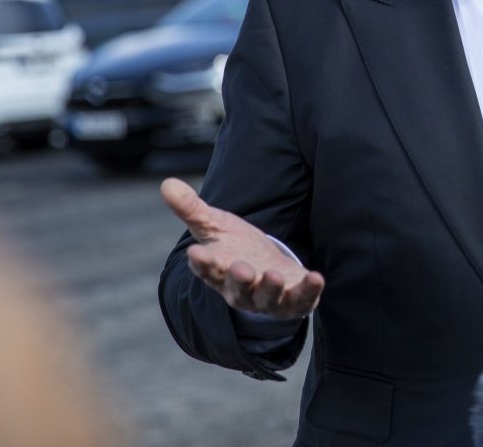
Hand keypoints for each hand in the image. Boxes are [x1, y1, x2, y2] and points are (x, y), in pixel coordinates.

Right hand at [160, 177, 323, 319]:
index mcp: (219, 270)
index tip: (196, 253)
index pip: (207, 268)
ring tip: (272, 276)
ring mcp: (267, 298)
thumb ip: (192, 209)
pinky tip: (316, 277)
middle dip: (239, 280)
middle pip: (237, 289)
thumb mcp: (215, 225)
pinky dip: (308, 292)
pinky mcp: (293, 300)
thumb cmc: (236, 249)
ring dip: (270, 288)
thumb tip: (166, 183)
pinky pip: (300, 300)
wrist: (267, 272)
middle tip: (239, 268)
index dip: (202, 262)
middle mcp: (241, 289)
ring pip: (266, 298)